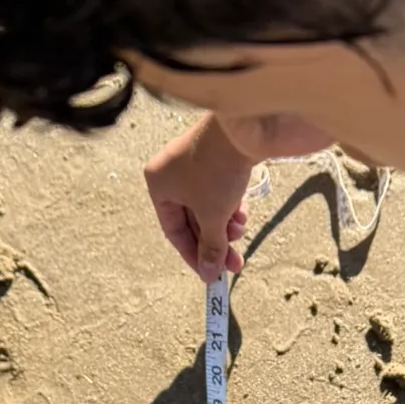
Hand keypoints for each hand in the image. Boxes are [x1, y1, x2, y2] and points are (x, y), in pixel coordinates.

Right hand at [144, 114, 253, 281]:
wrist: (246, 129)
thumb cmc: (217, 170)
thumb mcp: (212, 216)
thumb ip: (210, 246)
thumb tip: (209, 272)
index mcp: (158, 183)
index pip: (173, 230)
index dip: (192, 255)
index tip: (210, 274)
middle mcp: (172, 171)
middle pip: (192, 220)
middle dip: (214, 242)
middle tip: (233, 264)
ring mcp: (195, 162)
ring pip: (208, 206)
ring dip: (224, 225)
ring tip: (240, 231)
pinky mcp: (217, 157)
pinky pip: (219, 191)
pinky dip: (230, 206)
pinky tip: (242, 213)